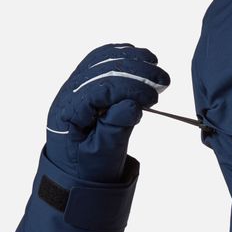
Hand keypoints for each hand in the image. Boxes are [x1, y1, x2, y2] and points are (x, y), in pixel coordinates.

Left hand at [45, 43, 170, 182]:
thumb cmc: (89, 168)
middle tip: (163, 80)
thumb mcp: (103, 154)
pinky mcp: (85, 86)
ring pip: (101, 61)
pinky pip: (100, 62)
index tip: (154, 98)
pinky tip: (139, 57)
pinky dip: (120, 57)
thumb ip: (115, 128)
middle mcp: (68, 95)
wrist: (77, 175)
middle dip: (135, 71)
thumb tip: (133, 105)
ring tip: (155, 64)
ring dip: (130, 59)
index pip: (101, 88)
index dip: (130, 88)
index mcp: (69, 112)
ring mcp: (74, 88)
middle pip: (101, 69)